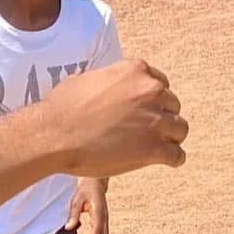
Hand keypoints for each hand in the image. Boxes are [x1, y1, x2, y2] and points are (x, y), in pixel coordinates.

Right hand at [42, 59, 187, 177]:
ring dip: (169, 138)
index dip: (152, 101)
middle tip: (145, 131)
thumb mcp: (87, 79)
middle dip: (161, 118)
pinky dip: (171, 160)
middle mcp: (151, 91)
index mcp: (136, 71)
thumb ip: (109, 81)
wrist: (54, 134)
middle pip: (173, 106)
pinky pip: (177, 156)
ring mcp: (155, 120)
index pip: (160, 84)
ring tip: (155, 147)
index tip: (143, 111)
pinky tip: (162, 161)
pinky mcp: (154, 148)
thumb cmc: (61, 107)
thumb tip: (108, 88)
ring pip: (180, 129)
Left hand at [65, 178, 108, 233]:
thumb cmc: (85, 190)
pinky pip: (102, 231)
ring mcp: (105, 218)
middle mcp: (104, 216)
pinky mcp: (103, 219)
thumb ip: (73, 214)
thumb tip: (69, 228)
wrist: (96, 183)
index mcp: (98, 210)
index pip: (98, 228)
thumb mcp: (76, 200)